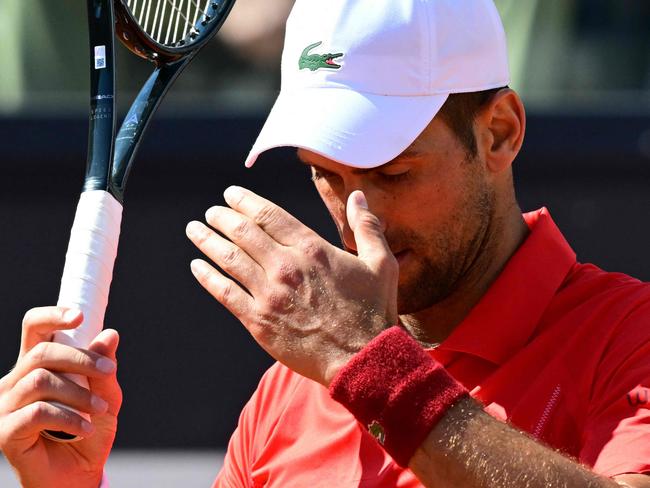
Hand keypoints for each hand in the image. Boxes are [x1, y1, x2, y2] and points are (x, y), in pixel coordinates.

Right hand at [0, 307, 121, 487]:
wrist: (79, 476)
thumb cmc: (88, 433)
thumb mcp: (105, 397)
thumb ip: (104, 369)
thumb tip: (110, 335)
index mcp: (36, 367)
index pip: (33, 329)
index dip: (51, 316)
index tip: (79, 316)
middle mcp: (15, 383)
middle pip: (41, 352)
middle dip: (80, 358)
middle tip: (109, 373)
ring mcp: (6, 408)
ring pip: (40, 380)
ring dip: (79, 393)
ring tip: (99, 410)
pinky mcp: (5, 433)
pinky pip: (37, 411)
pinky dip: (69, 417)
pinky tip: (85, 428)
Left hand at [186, 186, 397, 385]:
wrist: (361, 359)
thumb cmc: (373, 311)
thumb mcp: (381, 263)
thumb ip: (367, 226)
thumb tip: (359, 196)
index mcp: (312, 249)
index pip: (269, 215)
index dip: (245, 201)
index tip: (231, 194)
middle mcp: (286, 267)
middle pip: (244, 232)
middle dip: (222, 218)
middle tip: (211, 212)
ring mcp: (269, 294)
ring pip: (229, 259)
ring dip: (207, 240)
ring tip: (194, 229)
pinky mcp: (259, 321)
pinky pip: (225, 293)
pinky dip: (207, 277)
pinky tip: (196, 266)